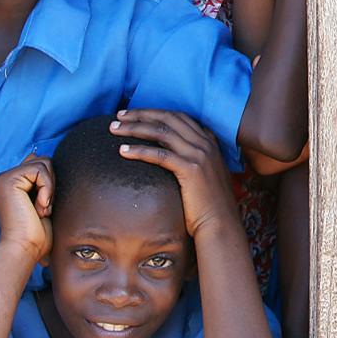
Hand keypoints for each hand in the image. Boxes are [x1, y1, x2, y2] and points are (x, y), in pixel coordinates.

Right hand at [0, 158, 53, 267]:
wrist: (24, 249)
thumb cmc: (36, 235)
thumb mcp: (43, 203)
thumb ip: (43, 182)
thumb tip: (49, 162)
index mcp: (12, 183)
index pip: (39, 165)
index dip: (49, 184)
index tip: (45, 207)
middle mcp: (5, 178)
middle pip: (43, 160)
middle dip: (51, 184)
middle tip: (43, 209)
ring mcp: (4, 178)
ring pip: (43, 163)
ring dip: (49, 189)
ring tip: (40, 209)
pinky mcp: (8, 180)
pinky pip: (39, 170)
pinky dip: (47, 189)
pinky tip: (39, 207)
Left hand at [108, 110, 238, 240]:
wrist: (222, 225)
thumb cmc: (209, 206)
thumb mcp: (205, 175)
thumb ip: (193, 160)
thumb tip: (169, 156)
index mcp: (209, 142)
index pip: (178, 116)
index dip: (154, 112)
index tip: (134, 113)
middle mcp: (205, 144)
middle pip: (167, 118)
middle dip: (141, 114)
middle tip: (119, 115)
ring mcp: (199, 155)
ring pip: (161, 132)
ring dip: (134, 128)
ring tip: (114, 128)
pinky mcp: (191, 170)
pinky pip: (159, 155)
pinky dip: (139, 150)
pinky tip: (122, 151)